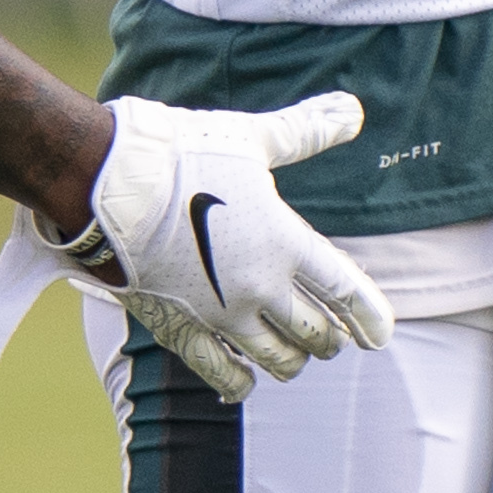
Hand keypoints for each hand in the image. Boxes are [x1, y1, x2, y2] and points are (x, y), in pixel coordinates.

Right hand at [89, 92, 395, 401]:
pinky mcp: (181, 330)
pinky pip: (222, 375)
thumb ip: (306, 130)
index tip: (381, 335)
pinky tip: (244, 381)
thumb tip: (354, 109)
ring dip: (293, 360)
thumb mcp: (253, 137)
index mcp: (286, 243)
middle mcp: (262, 287)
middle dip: (330, 337)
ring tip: (294, 354)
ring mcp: (222, 315)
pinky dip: (240, 383)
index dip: (370, 316)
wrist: (111, 184)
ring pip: (277, 360)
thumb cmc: (184, 153)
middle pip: (316, 333)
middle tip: (332, 335)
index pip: (345, 291)